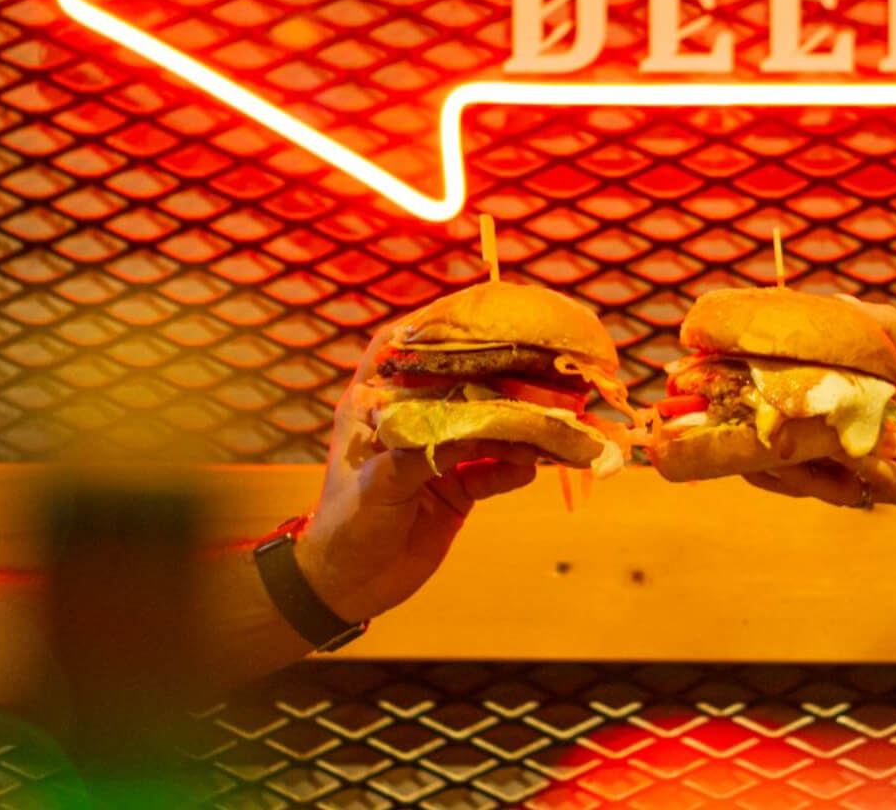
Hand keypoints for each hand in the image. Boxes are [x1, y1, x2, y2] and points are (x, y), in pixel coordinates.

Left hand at [294, 322, 538, 622]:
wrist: (349, 588)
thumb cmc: (346, 528)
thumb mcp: (377, 486)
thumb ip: (420, 455)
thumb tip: (468, 429)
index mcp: (373, 407)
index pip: (399, 347)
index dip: (431, 323)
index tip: (470, 307)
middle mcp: (407, 422)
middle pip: (457, 383)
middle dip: (497, 374)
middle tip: (538, 362)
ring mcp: (435, 453)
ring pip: (484, 426)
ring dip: (516, 425)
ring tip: (549, 423)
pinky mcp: (456, 487)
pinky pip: (493, 469)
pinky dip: (514, 467)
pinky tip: (533, 467)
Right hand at [743, 297, 895, 510]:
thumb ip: (877, 326)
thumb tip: (833, 300)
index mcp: (849, 425)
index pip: (787, 429)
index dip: (752, 416)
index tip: (720, 394)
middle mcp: (854, 458)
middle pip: (788, 465)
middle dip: (752, 451)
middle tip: (722, 427)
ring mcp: (878, 479)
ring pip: (818, 482)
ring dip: (790, 462)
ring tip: (766, 437)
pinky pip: (868, 483)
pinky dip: (847, 465)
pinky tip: (832, 446)